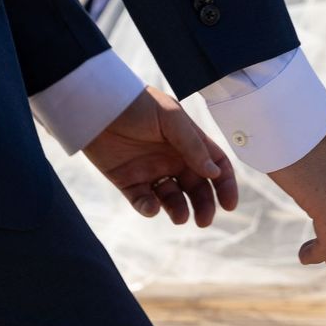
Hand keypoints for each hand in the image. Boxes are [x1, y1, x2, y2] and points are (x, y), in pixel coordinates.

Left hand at [82, 86, 238, 224]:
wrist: (96, 106)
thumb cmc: (137, 104)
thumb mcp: (171, 118)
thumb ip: (193, 145)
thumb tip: (214, 172)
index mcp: (188, 143)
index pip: (215, 166)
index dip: (225, 185)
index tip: (229, 204)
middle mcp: (173, 159)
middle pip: (197, 188)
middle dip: (204, 206)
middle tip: (204, 220)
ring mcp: (151, 171)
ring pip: (173, 199)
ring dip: (180, 210)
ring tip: (180, 218)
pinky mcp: (129, 182)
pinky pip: (143, 201)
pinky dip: (149, 208)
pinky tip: (151, 206)